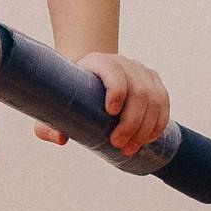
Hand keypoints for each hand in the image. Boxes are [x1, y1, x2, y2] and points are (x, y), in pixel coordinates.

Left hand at [36, 51, 170, 153]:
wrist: (92, 77)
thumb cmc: (70, 95)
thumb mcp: (52, 109)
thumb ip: (47, 126)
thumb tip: (60, 138)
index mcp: (97, 62)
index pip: (113, 71)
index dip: (116, 90)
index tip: (111, 112)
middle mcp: (123, 62)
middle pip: (138, 91)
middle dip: (131, 122)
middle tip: (118, 144)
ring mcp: (141, 71)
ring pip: (154, 99)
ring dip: (145, 128)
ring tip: (130, 148)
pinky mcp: (154, 82)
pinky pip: (163, 102)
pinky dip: (159, 123)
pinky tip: (148, 139)